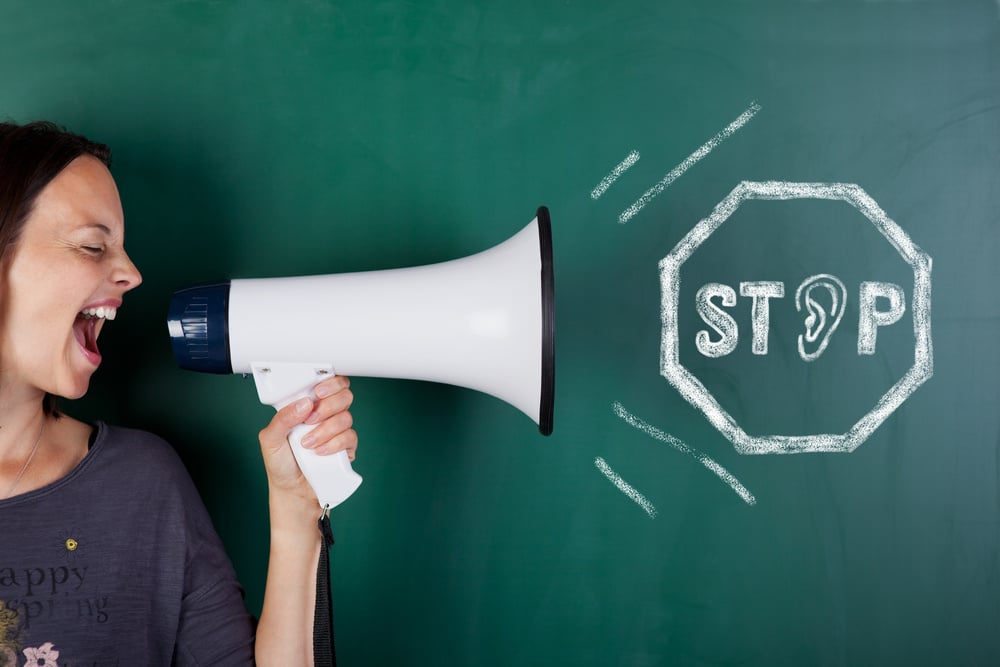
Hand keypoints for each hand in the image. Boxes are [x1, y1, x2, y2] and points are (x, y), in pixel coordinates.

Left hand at [258, 375, 357, 501]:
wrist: (292, 491)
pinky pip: (350, 437)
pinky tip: (320, 452)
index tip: (318, 392)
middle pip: (344, 395)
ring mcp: (337, 431)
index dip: (330, 382)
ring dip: (325, 430)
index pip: (328, 383)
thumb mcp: (270, 439)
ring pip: (346, 417)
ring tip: (308, 444)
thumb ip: (282, 418)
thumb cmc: (281, 463)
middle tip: (310, 419)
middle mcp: (325, 415)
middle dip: (328, 406)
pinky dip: (334, 444)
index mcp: (308, 406)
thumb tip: (304, 403)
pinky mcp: (346, 448)